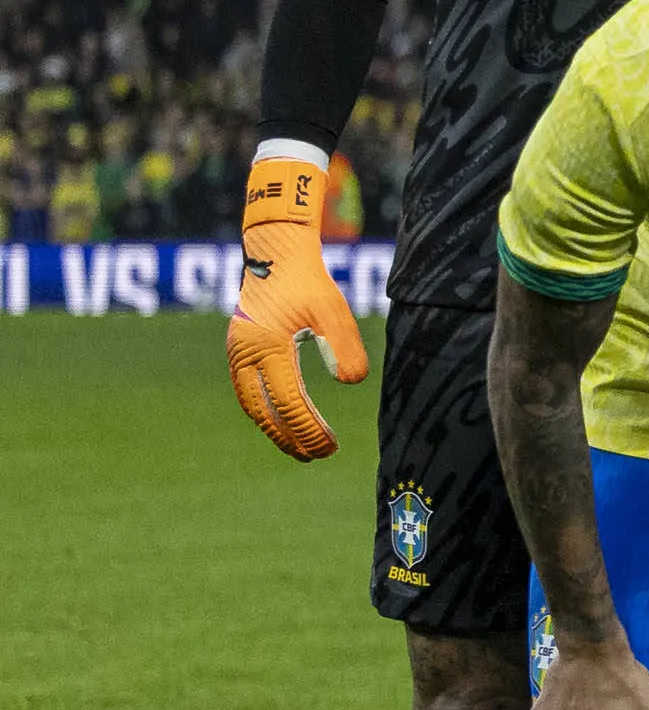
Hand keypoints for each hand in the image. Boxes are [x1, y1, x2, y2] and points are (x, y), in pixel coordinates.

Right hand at [228, 155, 368, 458]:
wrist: (275, 253)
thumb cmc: (307, 280)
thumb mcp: (332, 309)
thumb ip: (343, 344)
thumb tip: (351, 382)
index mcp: (266, 347)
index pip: (288, 402)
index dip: (308, 429)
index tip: (328, 447)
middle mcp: (245, 354)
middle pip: (263, 411)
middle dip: (289, 437)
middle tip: (316, 456)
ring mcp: (238, 353)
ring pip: (252, 404)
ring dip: (275, 428)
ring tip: (301, 448)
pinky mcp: (240, 349)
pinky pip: (249, 390)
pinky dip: (266, 410)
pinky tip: (286, 420)